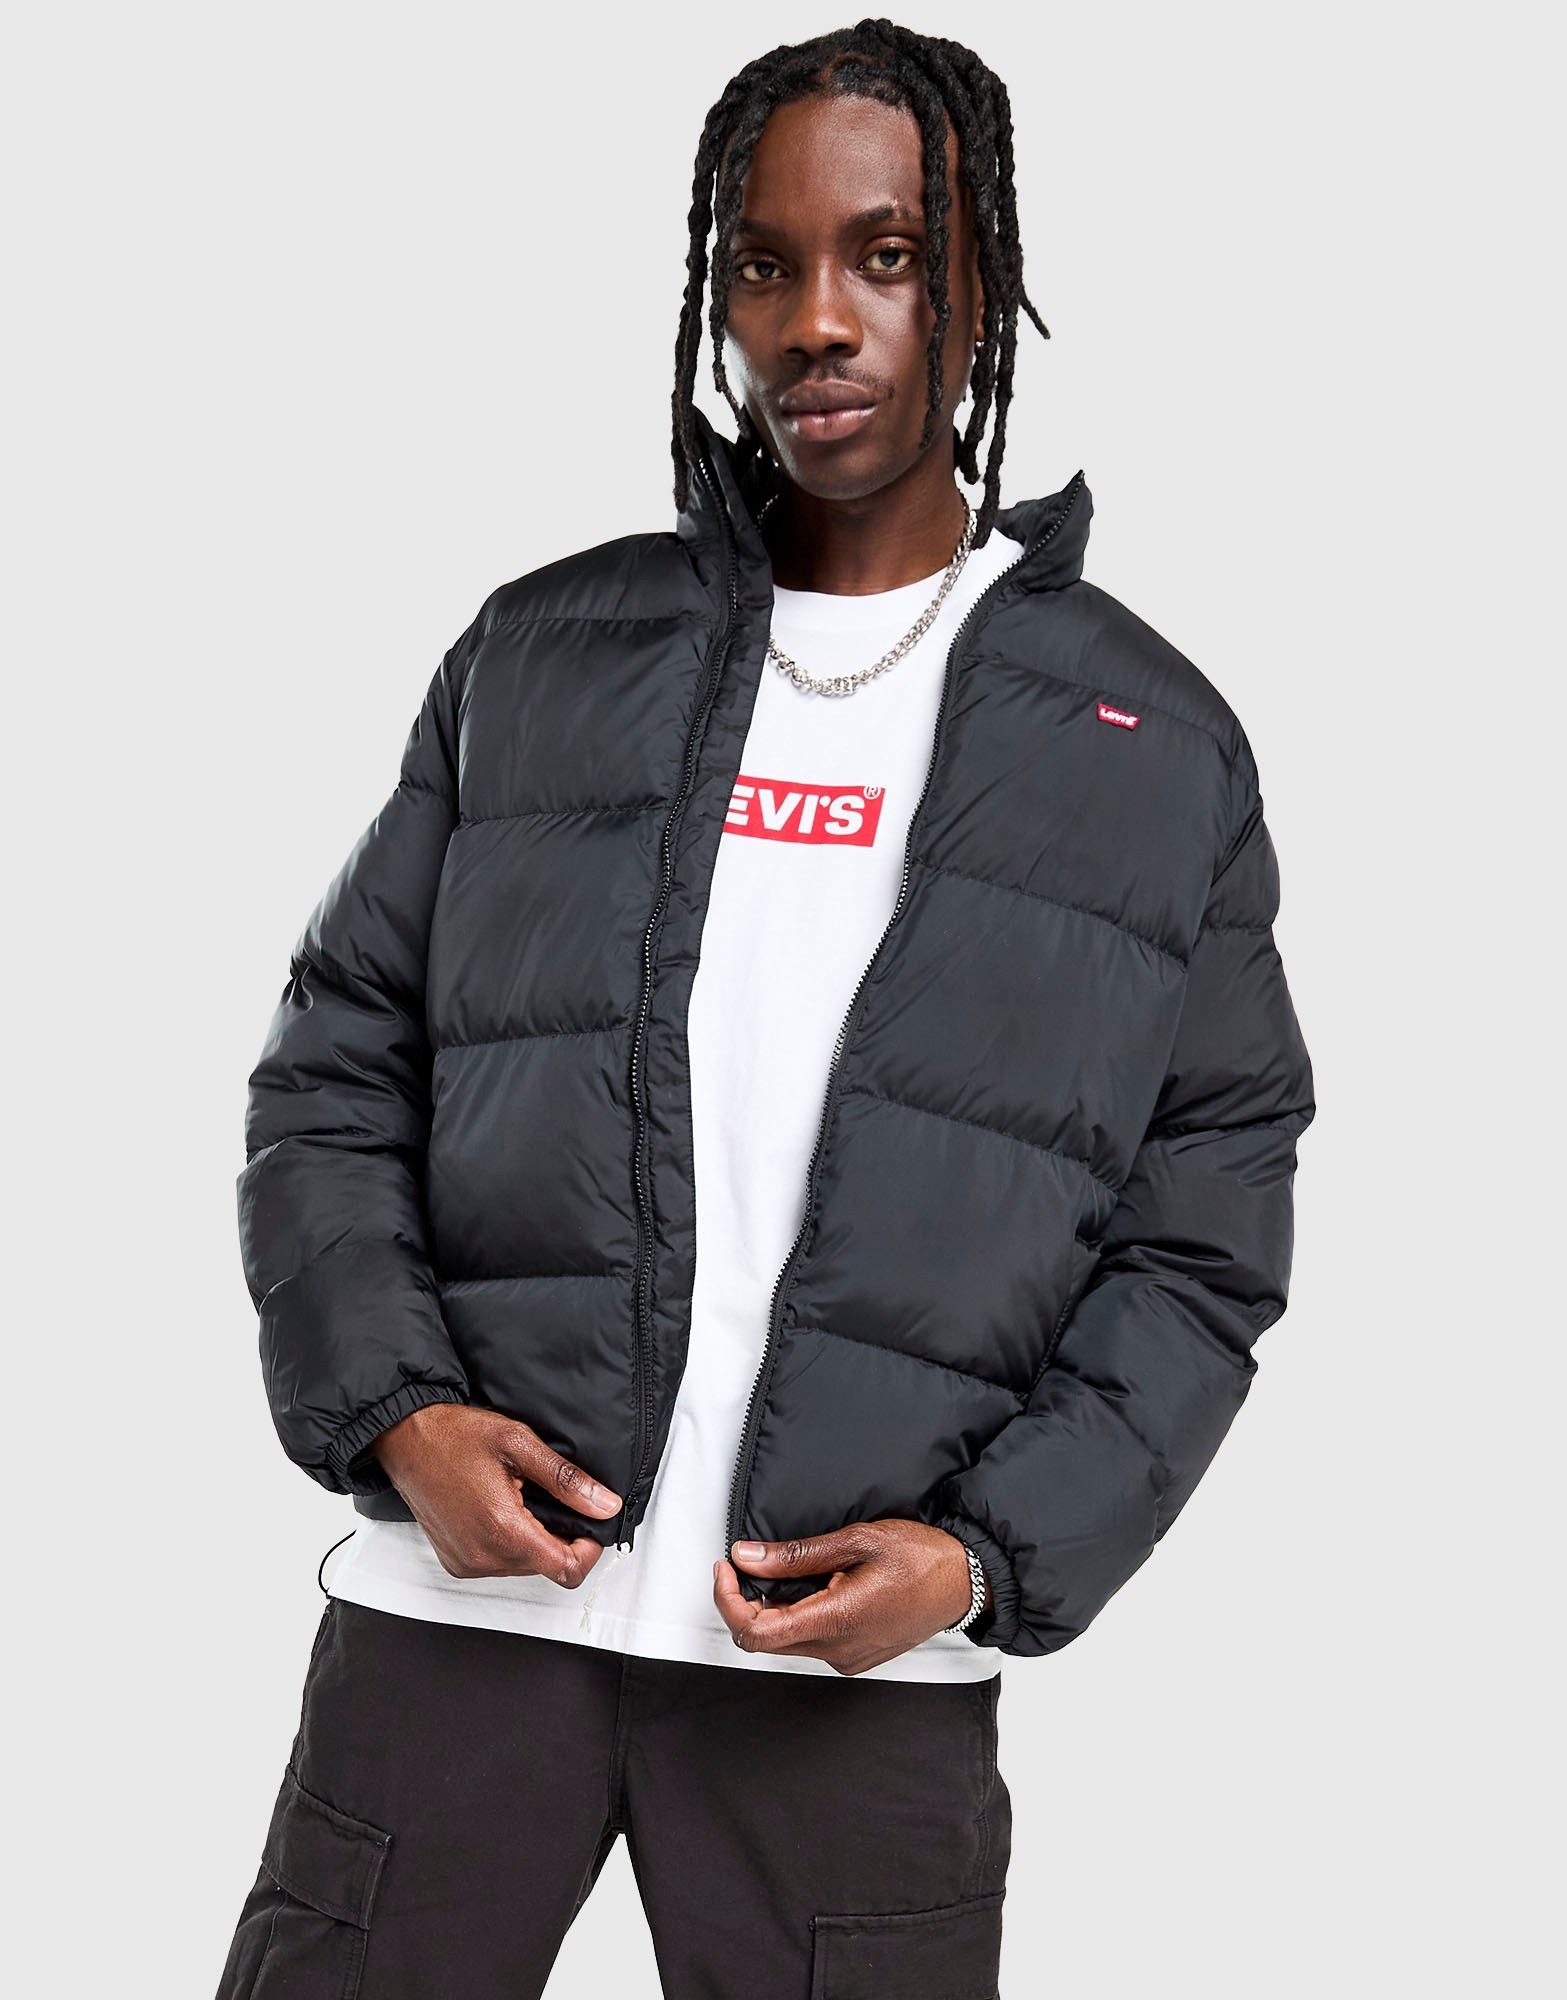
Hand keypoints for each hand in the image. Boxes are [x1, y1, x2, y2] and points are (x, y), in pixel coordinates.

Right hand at [370, 1403, 621, 1587]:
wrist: (405, 1438)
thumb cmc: (454, 1435)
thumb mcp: (519, 1443)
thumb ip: (566, 1480)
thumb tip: (604, 1504)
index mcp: (503, 1529)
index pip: (566, 1570)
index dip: (589, 1549)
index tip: (590, 1523)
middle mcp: (483, 1555)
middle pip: (547, 1568)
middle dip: (561, 1538)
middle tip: (552, 1497)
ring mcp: (466, 1562)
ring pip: (524, 1567)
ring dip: (534, 1539)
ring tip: (521, 1498)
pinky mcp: (455, 1561)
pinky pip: (498, 1564)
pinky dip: (509, 1543)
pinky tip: (500, 1509)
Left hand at [713, 1519, 990, 1675]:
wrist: (965, 1582)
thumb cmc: (919, 1556)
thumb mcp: (856, 1540)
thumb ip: (797, 1555)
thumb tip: (747, 1558)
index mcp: (836, 1621)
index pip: (756, 1632)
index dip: (729, 1601)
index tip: (727, 1568)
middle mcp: (837, 1651)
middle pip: (765, 1640)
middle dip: (746, 1601)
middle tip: (749, 1563)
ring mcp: (847, 1660)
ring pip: (786, 1643)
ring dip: (772, 1610)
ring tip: (792, 1571)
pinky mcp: (856, 1659)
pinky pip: (810, 1644)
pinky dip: (797, 1617)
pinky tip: (815, 1588)